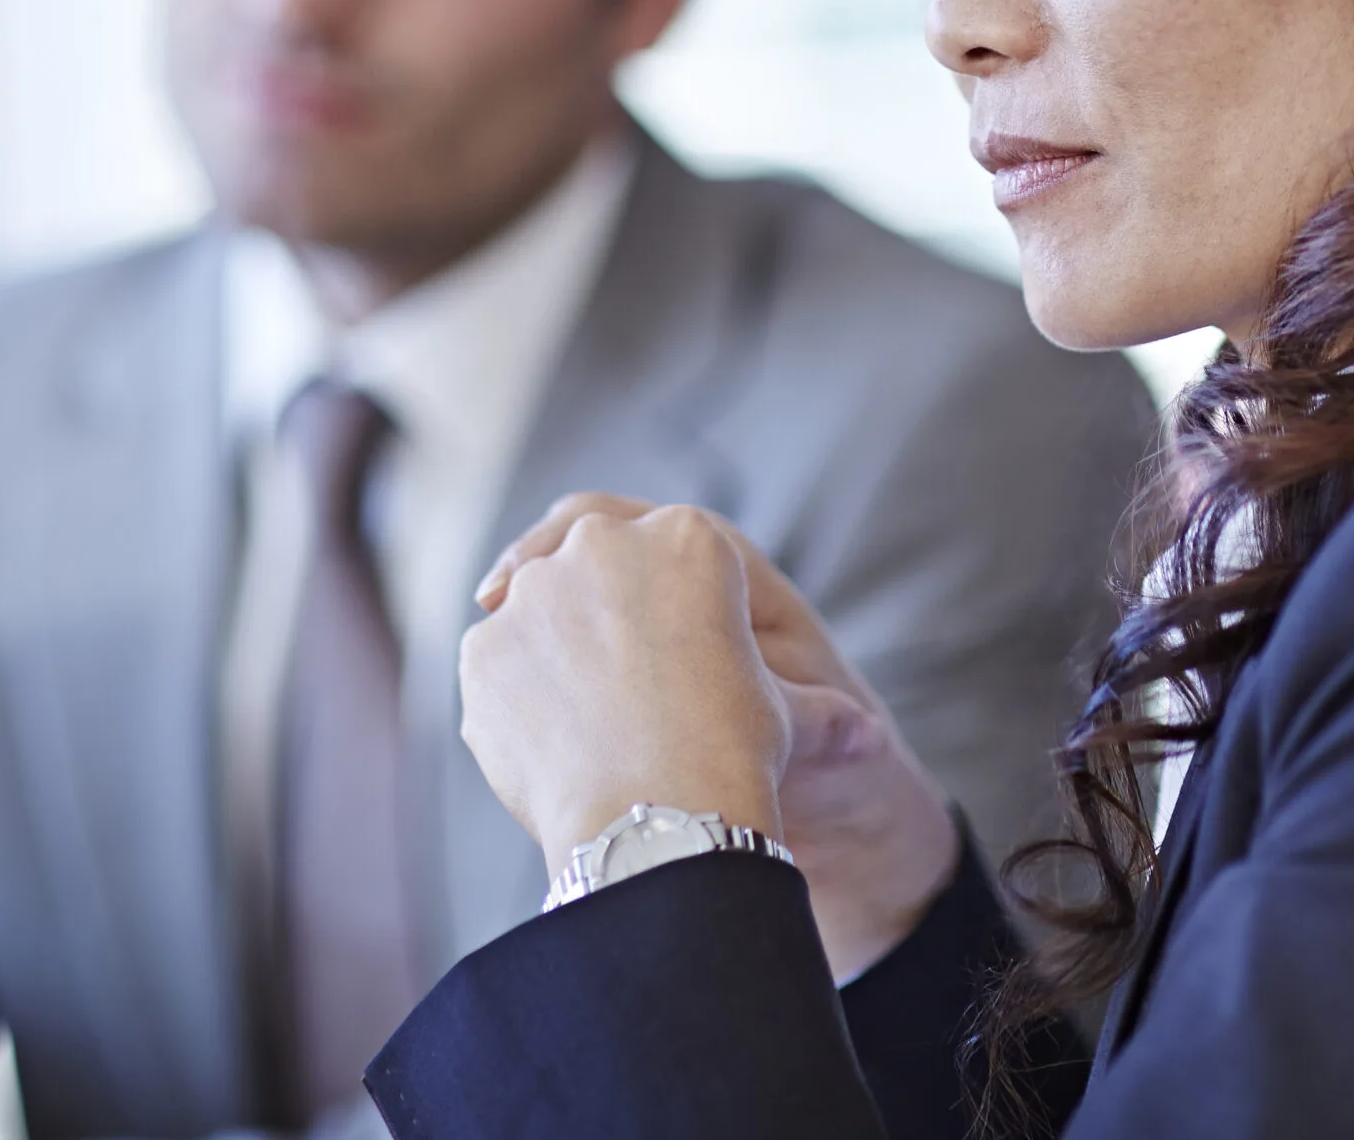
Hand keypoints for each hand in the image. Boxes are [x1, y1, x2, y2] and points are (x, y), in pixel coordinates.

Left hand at [460, 501, 789, 872]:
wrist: (660, 816)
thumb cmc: (736, 754)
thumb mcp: (790, 717)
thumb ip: (821, 711)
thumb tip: (869, 739)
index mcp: (687, 538)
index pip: (667, 546)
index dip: (666, 595)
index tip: (666, 639)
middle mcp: (602, 546)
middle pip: (590, 562)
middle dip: (599, 609)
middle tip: (615, 677)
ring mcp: (533, 594)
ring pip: (535, 611)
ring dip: (551, 652)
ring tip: (584, 723)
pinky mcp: (484, 649)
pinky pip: (498, 667)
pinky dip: (516, 698)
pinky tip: (550, 747)